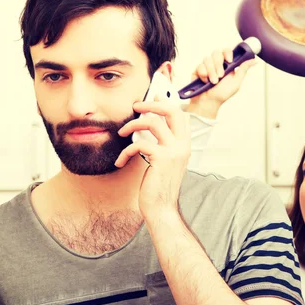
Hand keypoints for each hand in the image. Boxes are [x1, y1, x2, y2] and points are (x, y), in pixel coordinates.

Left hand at [115, 95, 190, 218]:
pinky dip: (125, 151)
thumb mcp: (163, 162)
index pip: (180, 115)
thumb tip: (152, 128)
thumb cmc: (158, 187)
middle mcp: (182, 145)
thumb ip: (161, 145)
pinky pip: (139, 144)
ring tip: (121, 133)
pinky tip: (120, 161)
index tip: (153, 96)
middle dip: (152, 104)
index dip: (166, 103)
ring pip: (153, 123)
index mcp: (184, 145)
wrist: (161, 209)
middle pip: (172, 111)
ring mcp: (174, 151)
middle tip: (136, 105)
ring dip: (132, 125)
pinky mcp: (162, 158)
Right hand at [186, 48, 255, 118]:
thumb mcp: (236, 83)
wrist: (208, 102)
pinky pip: (200, 66)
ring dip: (211, 72)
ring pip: (207, 59)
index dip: (227, 53)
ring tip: (213, 82)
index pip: (226, 51)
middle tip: (220, 76)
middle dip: (218, 65)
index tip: (229, 61)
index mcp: (226, 65)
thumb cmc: (222, 94)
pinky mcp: (197, 70)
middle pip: (216, 53)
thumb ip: (243, 70)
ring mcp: (206, 66)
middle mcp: (216, 64)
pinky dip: (203, 75)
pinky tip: (205, 81)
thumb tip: (254, 60)